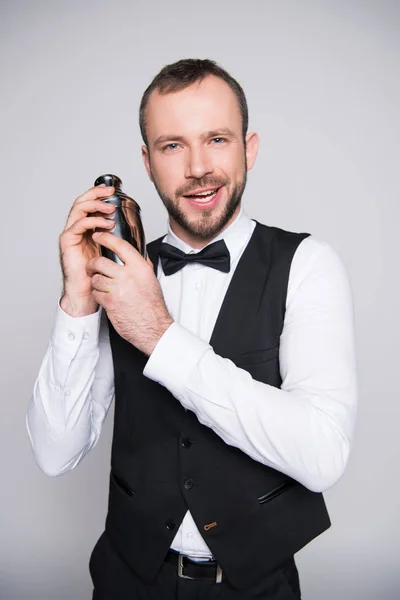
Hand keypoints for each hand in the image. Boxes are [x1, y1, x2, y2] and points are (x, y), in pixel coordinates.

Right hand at [59, 184, 116, 314]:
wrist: (88, 291)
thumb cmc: (99, 273)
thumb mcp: (113, 253)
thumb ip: (119, 240)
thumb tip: (139, 235)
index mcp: (87, 229)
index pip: (90, 205)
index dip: (99, 194)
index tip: (112, 190)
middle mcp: (77, 229)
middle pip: (82, 202)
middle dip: (96, 194)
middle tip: (109, 192)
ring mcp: (71, 234)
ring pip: (79, 210)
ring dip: (96, 205)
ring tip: (110, 208)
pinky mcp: (67, 242)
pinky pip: (77, 225)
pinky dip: (92, 221)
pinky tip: (104, 223)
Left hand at [88, 231, 172, 355]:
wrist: (153, 327)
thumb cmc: (152, 305)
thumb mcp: (151, 279)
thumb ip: (141, 265)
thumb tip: (134, 252)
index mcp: (139, 268)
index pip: (119, 245)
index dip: (105, 238)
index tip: (98, 235)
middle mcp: (128, 276)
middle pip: (100, 262)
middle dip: (93, 264)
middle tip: (92, 266)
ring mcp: (117, 290)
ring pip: (95, 278)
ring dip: (96, 282)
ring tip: (102, 286)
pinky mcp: (110, 303)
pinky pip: (95, 292)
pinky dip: (97, 294)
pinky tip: (105, 297)